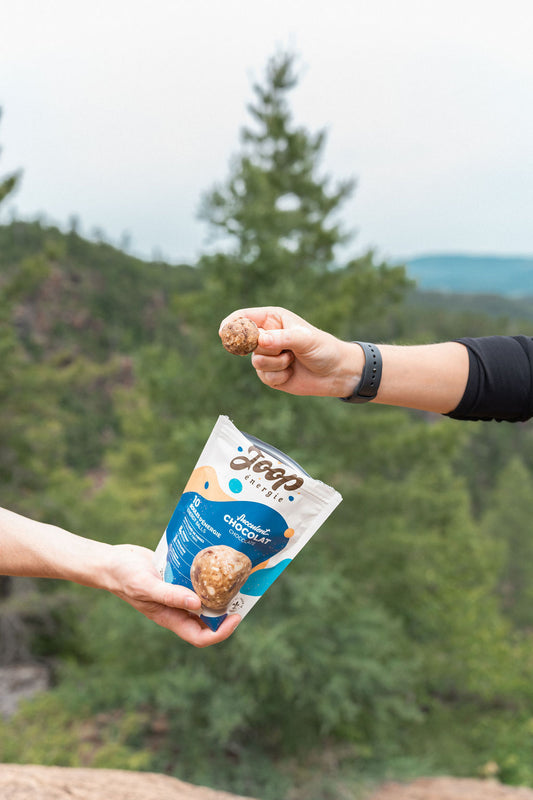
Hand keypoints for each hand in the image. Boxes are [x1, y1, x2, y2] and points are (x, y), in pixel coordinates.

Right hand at [106, 544, 240, 647]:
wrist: (112, 561)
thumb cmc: (124, 576)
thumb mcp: (146, 586)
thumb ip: (170, 595)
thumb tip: (197, 605)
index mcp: (170, 618)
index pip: (200, 637)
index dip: (221, 633)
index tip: (235, 617)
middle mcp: (177, 609)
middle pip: (208, 620)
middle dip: (226, 612)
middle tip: (242, 594)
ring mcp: (178, 594)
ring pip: (205, 601)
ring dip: (220, 593)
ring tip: (235, 578)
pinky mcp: (177, 578)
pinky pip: (197, 583)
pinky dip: (208, 577)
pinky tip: (216, 563)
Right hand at [219, 306, 361, 397]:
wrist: (336, 373)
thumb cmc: (323, 348)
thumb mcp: (305, 338)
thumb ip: (282, 338)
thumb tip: (259, 341)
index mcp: (273, 318)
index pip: (244, 317)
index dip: (231, 323)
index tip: (224, 332)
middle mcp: (267, 335)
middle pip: (247, 341)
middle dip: (265, 348)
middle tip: (283, 349)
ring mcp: (267, 355)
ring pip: (256, 361)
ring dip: (276, 364)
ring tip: (292, 360)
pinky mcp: (270, 374)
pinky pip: (264, 376)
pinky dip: (279, 376)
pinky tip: (291, 372)